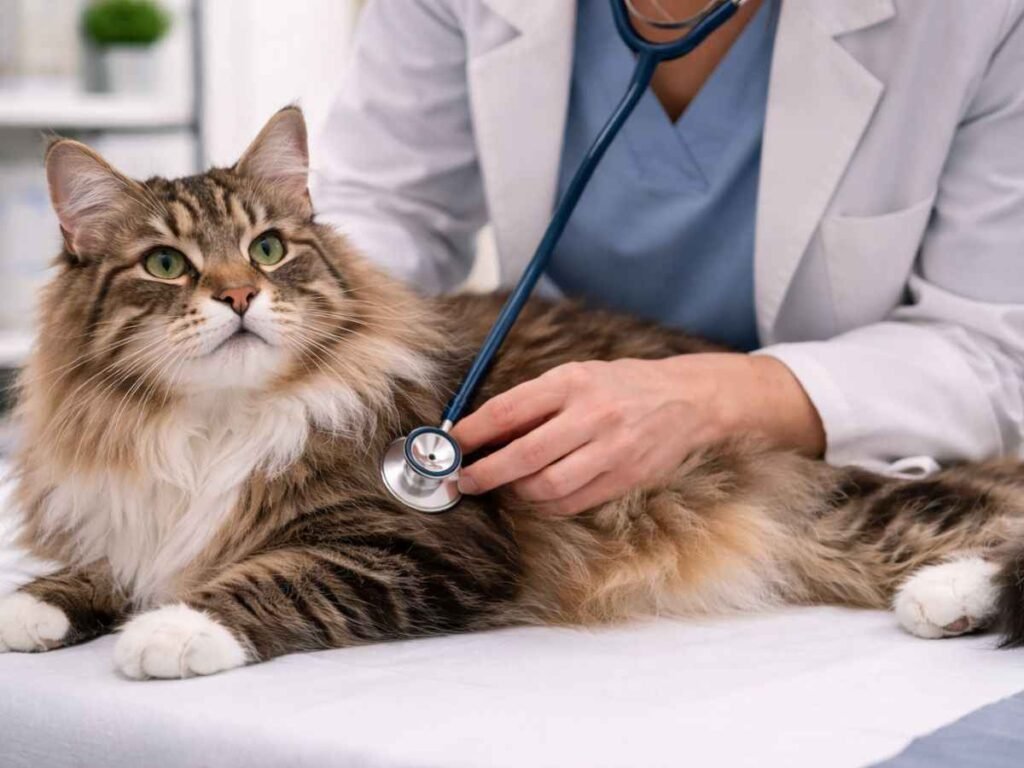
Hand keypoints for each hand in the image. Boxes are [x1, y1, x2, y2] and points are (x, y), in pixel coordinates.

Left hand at [451, 354, 823, 514]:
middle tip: (463, 480)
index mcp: (573, 381)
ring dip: (514, 492)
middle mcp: (592, 415)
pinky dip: (545, 504)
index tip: (451, 445)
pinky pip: (572, 502)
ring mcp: (610, 450)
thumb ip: (534, 401)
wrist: (686, 400)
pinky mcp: (624, 478)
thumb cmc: (621, 385)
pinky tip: (534, 495)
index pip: (509, 410)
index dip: (474, 432)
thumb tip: (483, 430)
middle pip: (523, 455)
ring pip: (546, 486)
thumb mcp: (577, 375)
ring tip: (500, 487)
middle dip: (485, 472)